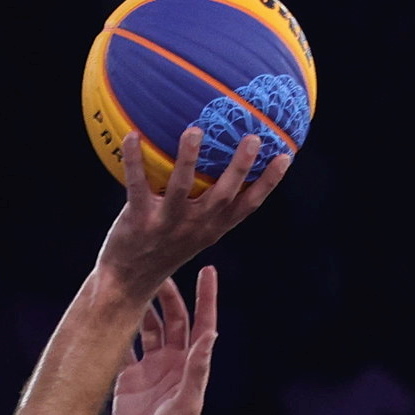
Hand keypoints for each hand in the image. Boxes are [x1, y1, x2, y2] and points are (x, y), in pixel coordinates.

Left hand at [96, 122, 293, 297]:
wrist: (129, 282)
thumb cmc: (163, 248)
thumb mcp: (193, 233)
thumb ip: (208, 206)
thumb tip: (220, 164)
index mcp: (212, 228)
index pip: (248, 205)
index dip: (268, 183)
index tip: (285, 157)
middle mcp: (195, 226)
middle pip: (224, 195)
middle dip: (240, 167)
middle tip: (254, 138)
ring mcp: (167, 223)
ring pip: (181, 188)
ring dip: (188, 159)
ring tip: (195, 131)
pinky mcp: (139, 220)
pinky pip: (137, 185)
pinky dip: (134, 160)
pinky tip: (132, 136)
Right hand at [107, 272, 219, 414]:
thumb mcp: (187, 402)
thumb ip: (197, 369)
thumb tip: (210, 335)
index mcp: (189, 366)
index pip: (201, 324)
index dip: (205, 297)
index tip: (207, 270)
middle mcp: (171, 363)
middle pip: (172, 320)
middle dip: (168, 295)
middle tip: (157, 271)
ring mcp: (149, 369)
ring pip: (147, 329)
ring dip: (143, 308)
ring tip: (133, 285)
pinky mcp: (127, 379)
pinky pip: (123, 348)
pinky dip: (118, 332)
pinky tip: (111, 315)